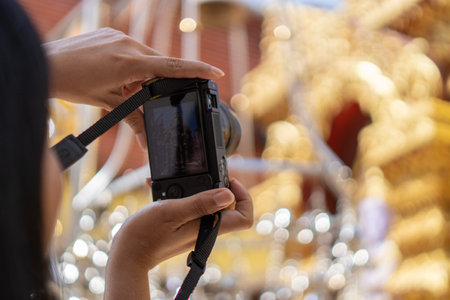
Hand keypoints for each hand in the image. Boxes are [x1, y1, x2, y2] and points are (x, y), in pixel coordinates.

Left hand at [44, 27, 224, 147]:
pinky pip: (132, 50)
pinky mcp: (112, 34)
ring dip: (141, 75)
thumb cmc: (72, 83)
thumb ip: (133, 119)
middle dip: (157, 83)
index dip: (197, 70)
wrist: (45, 64)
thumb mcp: (106, 104)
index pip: (172, 67)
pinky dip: (132, 66)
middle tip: (139, 96)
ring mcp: (119, 37)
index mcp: (129, 63)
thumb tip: (148, 141)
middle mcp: (127, 45)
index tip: (216, 72)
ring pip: (145, 58)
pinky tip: (114, 76)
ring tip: (119, 88)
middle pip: (159, 65)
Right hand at [104, 179, 252, 299]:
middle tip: (202, 175)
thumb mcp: (173, 212)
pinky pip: (190, 207)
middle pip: (228, 206)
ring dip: (196, 189)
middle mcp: (205, 229)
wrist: (127, 254)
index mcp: (209, 227)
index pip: (244, 217)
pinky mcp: (182, 226)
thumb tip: (228, 195)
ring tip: (177, 181)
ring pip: (208, 204)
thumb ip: (200, 203)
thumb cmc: (146, 236)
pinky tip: (160, 187)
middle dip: (217, 186)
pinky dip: (180, 194)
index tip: (228, 183)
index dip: (243, 197)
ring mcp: (194, 228)